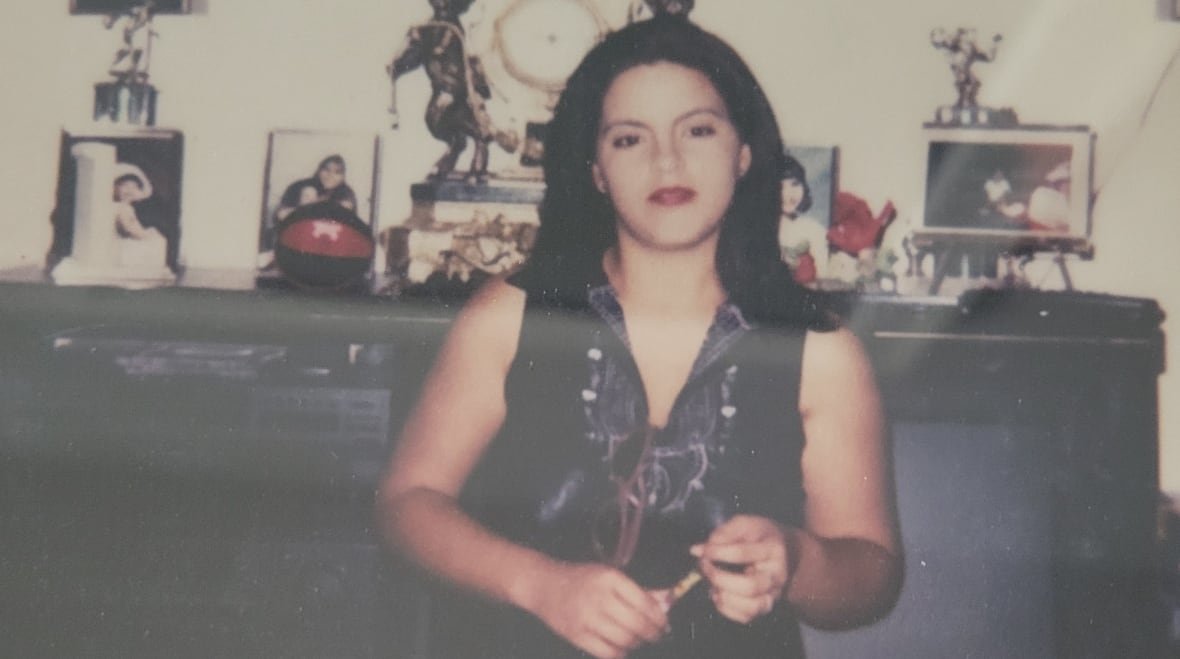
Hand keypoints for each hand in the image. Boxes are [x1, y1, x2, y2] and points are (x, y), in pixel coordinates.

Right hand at [530, 562, 667, 658]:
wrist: (545, 586)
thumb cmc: (582, 579)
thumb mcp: (610, 576)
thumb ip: (640, 590)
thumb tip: (669, 601)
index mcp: (610, 578)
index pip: (645, 603)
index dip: (660, 618)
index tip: (665, 624)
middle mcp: (599, 598)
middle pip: (637, 624)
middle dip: (653, 634)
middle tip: (657, 636)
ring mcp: (586, 618)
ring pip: (625, 640)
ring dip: (637, 643)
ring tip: (639, 640)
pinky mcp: (577, 636)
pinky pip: (608, 653)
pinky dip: (620, 653)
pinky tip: (622, 648)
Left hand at [691, 515, 795, 623]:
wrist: (784, 551)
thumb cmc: (758, 536)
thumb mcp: (745, 524)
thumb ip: (723, 533)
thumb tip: (698, 550)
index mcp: (773, 549)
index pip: (743, 553)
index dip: (717, 552)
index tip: (701, 550)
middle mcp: (776, 576)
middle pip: (750, 586)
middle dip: (720, 578)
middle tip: (705, 568)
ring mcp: (773, 594)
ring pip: (751, 607)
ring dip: (724, 597)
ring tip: (712, 585)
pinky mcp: (765, 607)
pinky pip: (745, 617)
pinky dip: (726, 609)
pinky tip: (718, 594)